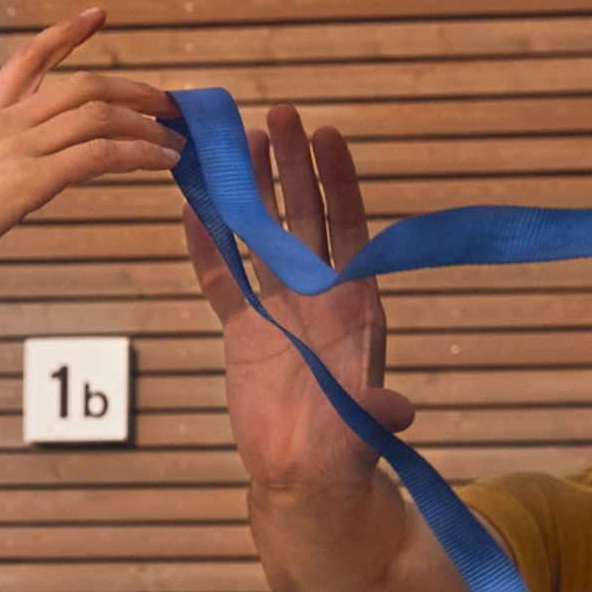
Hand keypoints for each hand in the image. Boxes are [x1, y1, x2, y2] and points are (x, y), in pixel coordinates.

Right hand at [0, 8, 179, 300]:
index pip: (27, 59)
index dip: (66, 34)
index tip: (96, 16)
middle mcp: (0, 124)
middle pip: (82, 84)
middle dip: (132, 88)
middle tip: (165, 100)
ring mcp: (15, 148)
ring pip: (98, 113)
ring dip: (145, 123)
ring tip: (174, 138)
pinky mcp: (29, 180)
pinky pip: (99, 153)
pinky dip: (138, 153)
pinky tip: (160, 162)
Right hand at [185, 103, 410, 494]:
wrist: (304, 476)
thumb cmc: (344, 451)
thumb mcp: (364, 431)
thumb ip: (374, 412)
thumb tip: (398, 412)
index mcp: (355, 305)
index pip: (348, 229)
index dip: (338, 183)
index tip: (328, 136)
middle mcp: (318, 295)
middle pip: (304, 217)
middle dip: (292, 167)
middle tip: (279, 115)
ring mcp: (278, 309)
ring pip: (261, 236)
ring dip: (250, 192)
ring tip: (236, 143)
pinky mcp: (242, 331)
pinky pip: (221, 279)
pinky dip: (207, 247)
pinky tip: (193, 209)